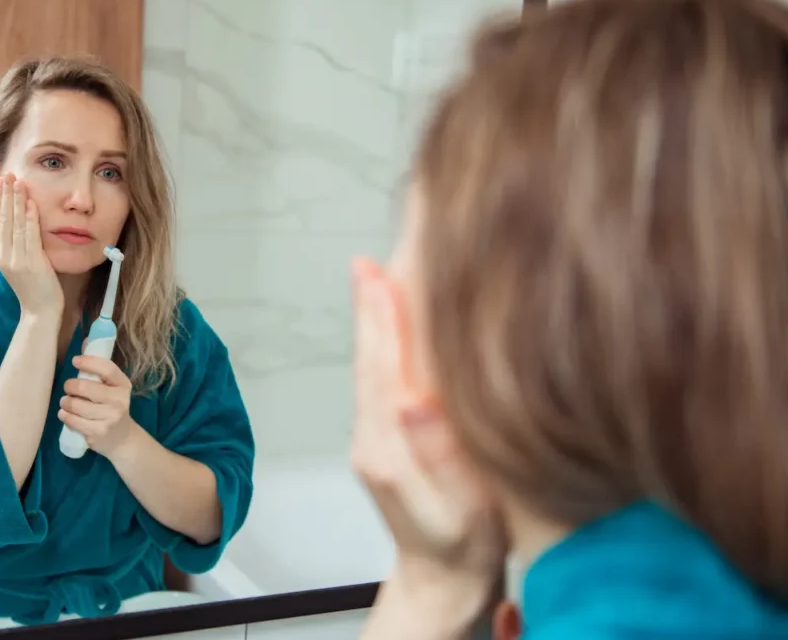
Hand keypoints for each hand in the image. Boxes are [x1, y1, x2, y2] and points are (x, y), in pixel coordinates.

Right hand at [0, 174, 62, 318]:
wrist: (39, 312)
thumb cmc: (32, 287)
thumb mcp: (15, 263)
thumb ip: (6, 242)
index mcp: (0, 255)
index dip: (1, 201)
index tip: (2, 182)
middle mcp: (5, 255)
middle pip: (4, 219)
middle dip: (6, 195)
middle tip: (7, 174)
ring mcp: (17, 259)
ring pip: (16, 224)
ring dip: (17, 201)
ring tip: (18, 182)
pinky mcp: (31, 262)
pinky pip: (30, 235)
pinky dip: (30, 218)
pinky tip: (31, 203)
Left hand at [58, 354, 137, 457]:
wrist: (122, 438)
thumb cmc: (111, 406)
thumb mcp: (111, 387)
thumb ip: (98, 367)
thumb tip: (86, 341)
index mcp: (123, 385)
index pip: (107, 368)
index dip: (89, 362)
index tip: (75, 361)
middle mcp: (119, 401)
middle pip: (86, 387)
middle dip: (70, 386)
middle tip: (68, 388)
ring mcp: (109, 418)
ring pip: (76, 405)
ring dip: (65, 402)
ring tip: (66, 402)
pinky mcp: (98, 433)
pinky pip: (73, 420)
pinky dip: (65, 416)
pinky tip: (65, 414)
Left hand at [349, 256, 505, 604]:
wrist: (443, 578)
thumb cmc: (463, 549)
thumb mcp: (459, 512)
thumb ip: (436, 457)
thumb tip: (414, 401)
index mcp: (390, 449)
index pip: (383, 369)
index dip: (382, 317)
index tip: (377, 272)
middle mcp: (374, 436)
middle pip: (370, 356)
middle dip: (371, 302)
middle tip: (369, 255)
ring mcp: (375, 434)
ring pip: (372, 363)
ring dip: (373, 315)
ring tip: (375, 268)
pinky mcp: (385, 433)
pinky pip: (380, 375)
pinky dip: (383, 339)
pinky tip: (390, 316)